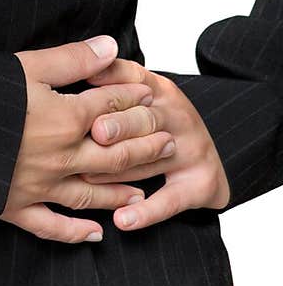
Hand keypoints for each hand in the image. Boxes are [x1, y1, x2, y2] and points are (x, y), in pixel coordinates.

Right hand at [0, 35, 176, 243]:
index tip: (150, 95)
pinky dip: (76, 233)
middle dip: (144, 146)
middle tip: (169, 142)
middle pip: (113, 153)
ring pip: (92, 192)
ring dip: (121, 190)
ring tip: (143, 188)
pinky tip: (96, 235)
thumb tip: (110, 47)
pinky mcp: (15, 207)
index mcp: (63, 118)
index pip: (110, 108)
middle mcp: (59, 156)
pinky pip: (53, 226)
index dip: (132, 99)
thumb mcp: (26, 65)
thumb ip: (72, 59)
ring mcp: (39, 186)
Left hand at [81, 57, 231, 231]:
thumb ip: (113, 79)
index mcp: (160, 90)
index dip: (112, 78)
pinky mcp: (199, 185)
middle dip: (119, 125)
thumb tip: (78, 65)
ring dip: (118, 170)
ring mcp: (193, 150)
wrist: (207, 159)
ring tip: (87, 177)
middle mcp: (179, 116)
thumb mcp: (142, 93)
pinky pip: (170, 201)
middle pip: (146, 119)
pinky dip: (145, 212)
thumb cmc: (158, 123)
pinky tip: (122, 220)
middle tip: (96, 132)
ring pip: (151, 160)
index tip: (88, 80)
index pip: (135, 80)